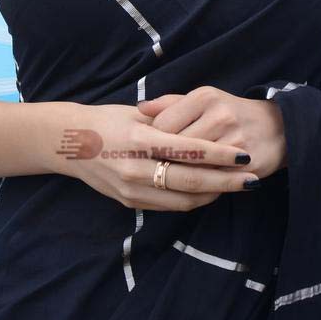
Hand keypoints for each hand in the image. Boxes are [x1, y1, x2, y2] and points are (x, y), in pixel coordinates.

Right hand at [46, 102, 259, 211]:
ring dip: (214, 194)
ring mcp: (131, 189)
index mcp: (138, 139)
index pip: (188, 149)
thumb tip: (208, 128)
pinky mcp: (129, 202)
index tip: (244, 155)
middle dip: (226, 181)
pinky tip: (210, 192)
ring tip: (237, 186)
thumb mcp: (137, 113)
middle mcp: (134, 167)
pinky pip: (169, 205)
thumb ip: (170, 121)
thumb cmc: (107, 120)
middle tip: (253, 178)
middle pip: (190, 180)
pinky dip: (193, 200)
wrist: (68, 144)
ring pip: (182, 199)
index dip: (219, 155)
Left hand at [136, 85, 286, 179]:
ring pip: (192, 168)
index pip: (162, 124)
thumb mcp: (201, 100)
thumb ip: (170, 104)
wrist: (276, 127)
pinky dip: (199, 188)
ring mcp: (234, 141)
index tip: (148, 147)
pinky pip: (213, 182)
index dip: (151, 140)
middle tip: (151, 168)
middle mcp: (219, 116)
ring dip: (178, 177)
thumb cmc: (229, 112)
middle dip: (161, 161)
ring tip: (166, 180)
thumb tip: (140, 108)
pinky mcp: (245, 165)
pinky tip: (190, 189)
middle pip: (176, 148)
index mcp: (204, 98)